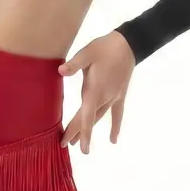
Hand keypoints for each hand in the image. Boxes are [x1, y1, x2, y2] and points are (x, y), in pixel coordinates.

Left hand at [59, 31, 135, 152]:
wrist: (128, 44)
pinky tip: (113, 140)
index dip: (79, 132)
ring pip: (98, 118)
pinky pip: (117, 114)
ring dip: (88, 130)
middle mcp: (104, 98)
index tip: (72, 145)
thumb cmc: (105, 48)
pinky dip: (115, 127)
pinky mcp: (119, 95)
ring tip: (78, 143)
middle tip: (64, 145)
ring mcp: (113, 98)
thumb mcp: (87, 53)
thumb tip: (61, 71)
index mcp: (94, 91)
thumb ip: (74, 64)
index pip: (85, 117)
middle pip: (88, 120)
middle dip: (76, 133)